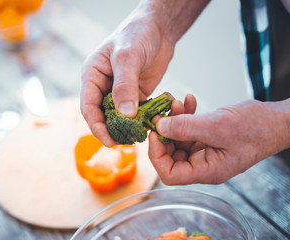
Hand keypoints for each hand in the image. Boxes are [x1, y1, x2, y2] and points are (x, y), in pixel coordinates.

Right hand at [80, 0, 208, 146]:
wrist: (158, 28)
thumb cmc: (137, 34)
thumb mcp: (128, 57)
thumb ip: (125, 85)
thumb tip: (125, 114)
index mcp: (92, 75)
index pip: (89, 106)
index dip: (96, 125)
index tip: (108, 140)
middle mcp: (103, 85)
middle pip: (102, 114)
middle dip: (110, 130)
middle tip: (122, 144)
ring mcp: (120, 91)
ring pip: (118, 116)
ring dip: (125, 128)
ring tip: (135, 140)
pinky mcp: (136, 94)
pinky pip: (135, 112)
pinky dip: (139, 121)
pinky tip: (146, 129)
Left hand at [149, 99, 289, 184]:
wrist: (276, 120)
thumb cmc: (256, 128)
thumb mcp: (218, 126)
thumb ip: (186, 128)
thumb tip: (159, 127)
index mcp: (207, 171)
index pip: (170, 174)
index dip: (157, 155)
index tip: (155, 133)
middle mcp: (204, 164)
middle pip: (170, 156)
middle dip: (164, 133)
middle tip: (163, 113)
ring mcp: (205, 151)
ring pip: (178, 139)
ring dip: (174, 120)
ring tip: (177, 103)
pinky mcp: (208, 139)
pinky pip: (189, 130)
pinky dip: (186, 116)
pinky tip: (189, 101)